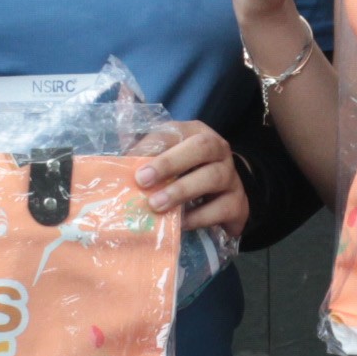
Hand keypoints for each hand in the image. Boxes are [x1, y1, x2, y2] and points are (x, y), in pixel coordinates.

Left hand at [134, 121, 247, 240]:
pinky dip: (198, 217)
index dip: (152, 145)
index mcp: (196, 133)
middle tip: (142, 180)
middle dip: (170, 163)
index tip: (130, 162)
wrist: (225, 198)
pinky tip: (179, 223)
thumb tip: (119, 136)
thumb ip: (143, 149)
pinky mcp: (238, 204)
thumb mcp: (166, 157)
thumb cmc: (186, 174)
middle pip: (201, 147)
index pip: (175, 132)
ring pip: (212, 177)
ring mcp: (231, 177)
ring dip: (181, 191)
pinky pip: (220, 209)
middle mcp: (218, 150)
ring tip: (156, 205)